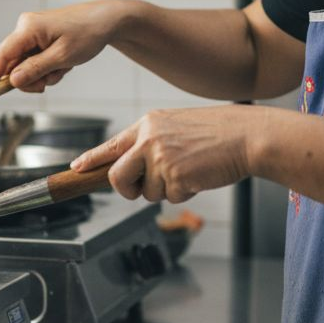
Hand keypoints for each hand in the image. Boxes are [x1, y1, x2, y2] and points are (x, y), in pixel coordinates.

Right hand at [0, 0, 134, 92]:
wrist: (106, 21)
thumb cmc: (88, 34)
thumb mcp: (62, 57)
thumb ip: (35, 69)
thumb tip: (13, 81)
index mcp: (28, 28)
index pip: (1, 56)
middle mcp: (25, 28)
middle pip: (12, 64)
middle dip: (28, 79)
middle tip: (46, 85)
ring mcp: (32, 32)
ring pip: (24, 65)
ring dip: (41, 75)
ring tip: (62, 70)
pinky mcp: (39, 38)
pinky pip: (34, 60)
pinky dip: (47, 68)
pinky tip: (63, 64)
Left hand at [72, 106, 261, 201]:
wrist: (248, 136)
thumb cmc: (217, 133)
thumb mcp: (176, 127)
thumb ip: (151, 143)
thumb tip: (129, 167)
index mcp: (148, 124)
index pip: (111, 145)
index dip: (91, 159)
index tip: (76, 168)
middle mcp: (149, 139)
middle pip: (117, 177)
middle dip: (127, 190)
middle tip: (143, 188)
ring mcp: (161, 158)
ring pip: (148, 193)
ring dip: (167, 190)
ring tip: (190, 170)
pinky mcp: (176, 176)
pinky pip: (170, 198)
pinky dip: (185, 193)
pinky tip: (199, 176)